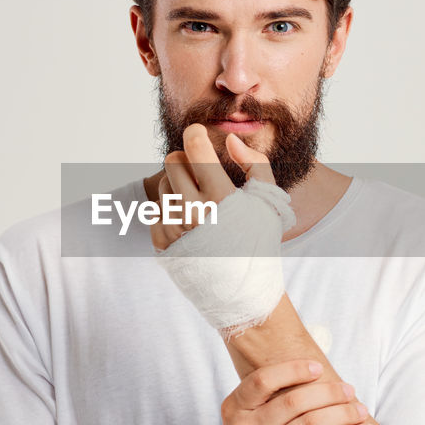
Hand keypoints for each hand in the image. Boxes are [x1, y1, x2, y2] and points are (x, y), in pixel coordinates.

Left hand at [152, 122, 276, 251]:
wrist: (242, 289)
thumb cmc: (258, 240)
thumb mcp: (268, 200)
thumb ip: (254, 162)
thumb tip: (230, 141)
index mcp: (220, 197)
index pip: (194, 147)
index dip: (195, 134)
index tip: (198, 135)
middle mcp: (193, 212)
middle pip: (171, 160)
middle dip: (185, 160)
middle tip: (200, 173)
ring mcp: (174, 228)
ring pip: (163, 183)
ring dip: (178, 186)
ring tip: (199, 204)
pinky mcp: (160, 241)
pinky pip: (156, 208)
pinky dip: (170, 209)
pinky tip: (189, 223)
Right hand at [207, 359, 373, 424]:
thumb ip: (265, 402)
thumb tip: (309, 375)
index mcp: (234, 409)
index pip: (263, 379)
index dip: (293, 369)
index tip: (318, 368)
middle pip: (295, 400)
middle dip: (329, 392)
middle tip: (349, 390)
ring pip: (312, 423)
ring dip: (343, 413)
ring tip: (361, 411)